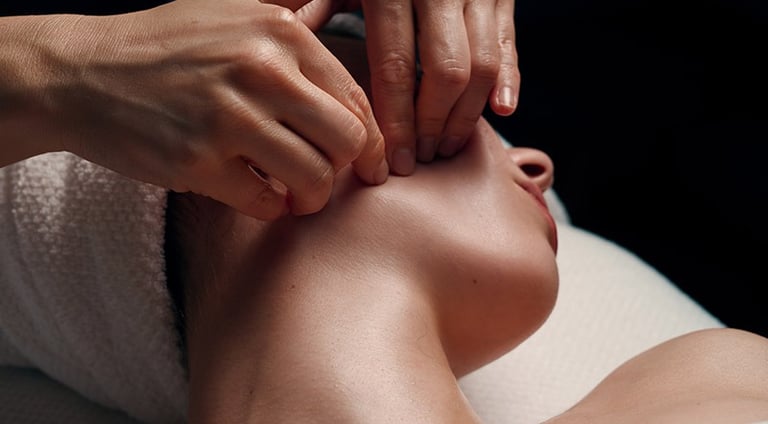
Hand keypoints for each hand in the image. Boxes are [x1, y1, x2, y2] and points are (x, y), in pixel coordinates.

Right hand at [50, 0, 386, 219]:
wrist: (81, 74)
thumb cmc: (164, 49)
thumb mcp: (233, 15)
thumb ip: (292, 31)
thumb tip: (352, 51)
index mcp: (279, 32)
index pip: (355, 99)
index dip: (371, 142)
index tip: (369, 166)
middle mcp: (261, 69)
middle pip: (347, 141)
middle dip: (344, 171)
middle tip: (323, 179)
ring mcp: (229, 116)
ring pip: (314, 178)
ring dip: (310, 198)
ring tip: (294, 195)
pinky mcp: (198, 160)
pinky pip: (265, 203)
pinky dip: (270, 209)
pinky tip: (258, 196)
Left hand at [278, 0, 519, 174]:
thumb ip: (314, 6)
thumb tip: (287, 50)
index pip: (395, 67)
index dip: (397, 120)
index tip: (397, 161)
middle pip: (446, 73)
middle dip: (435, 125)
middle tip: (423, 157)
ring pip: (482, 65)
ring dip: (468, 114)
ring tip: (447, 145)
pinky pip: (509, 44)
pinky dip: (510, 80)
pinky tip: (501, 111)